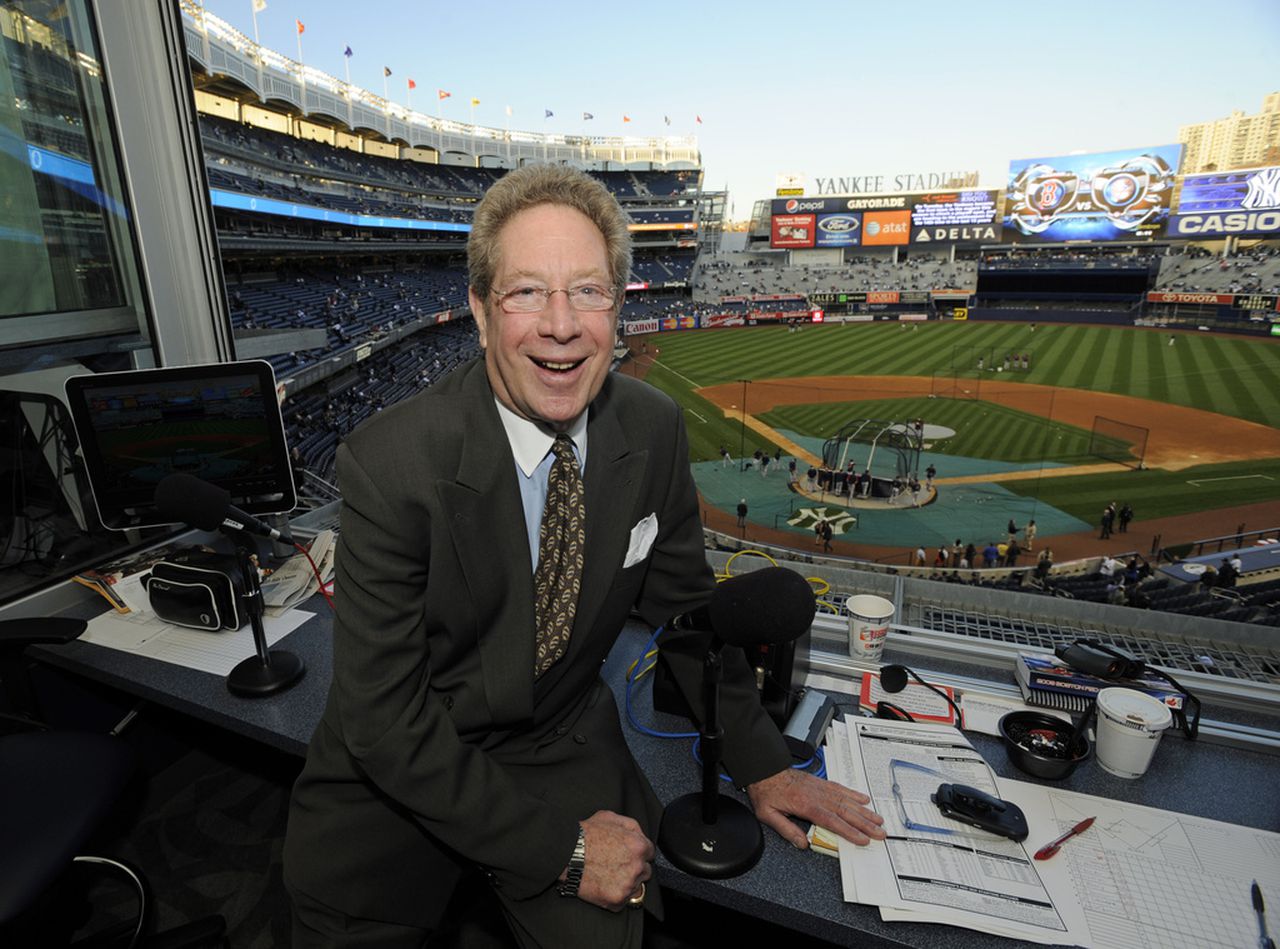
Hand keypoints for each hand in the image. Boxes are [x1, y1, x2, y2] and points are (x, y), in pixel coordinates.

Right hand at [567, 810, 653, 910]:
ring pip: (636, 888)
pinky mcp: (617, 900)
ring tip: (608, 876)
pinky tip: (603, 886)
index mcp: (638, 845)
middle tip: (616, 866)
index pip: (650, 853)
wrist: (565, 854)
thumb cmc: (585, 834)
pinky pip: (623, 902)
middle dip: (634, 869)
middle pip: (645, 872)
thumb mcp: (610, 817)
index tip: (627, 855)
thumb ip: (631, 826)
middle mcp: (637, 866)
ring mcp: (628, 884)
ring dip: (626, 884)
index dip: (638, 853)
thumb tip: (640, 835)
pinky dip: (614, 896)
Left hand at [746, 768, 884, 848]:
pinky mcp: (820, 783)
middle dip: (864, 823)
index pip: (832, 821)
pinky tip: (863, 799)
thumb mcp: (768, 814)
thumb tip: (802, 844)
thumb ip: (786, 830)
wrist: (765, 770)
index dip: (849, 831)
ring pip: (846, 800)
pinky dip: (853, 794)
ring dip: (863, 811)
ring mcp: (820, 788)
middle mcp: (816, 795)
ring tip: (877, 819)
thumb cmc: (766, 792)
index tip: (862, 839)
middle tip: (879, 832)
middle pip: (845, 811)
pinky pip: (840, 788)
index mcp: (805, 805)